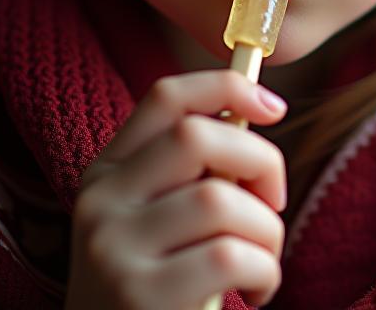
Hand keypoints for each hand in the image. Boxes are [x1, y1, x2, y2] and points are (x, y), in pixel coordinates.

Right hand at [63, 69, 288, 308]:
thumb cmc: (156, 290)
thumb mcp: (155, 222)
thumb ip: (189, 173)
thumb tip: (256, 113)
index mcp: (105, 172)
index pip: (165, 98)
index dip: (225, 86)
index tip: (274, 105)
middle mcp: (100, 203)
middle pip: (197, 137)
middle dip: (260, 160)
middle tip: (275, 202)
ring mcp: (114, 250)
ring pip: (220, 200)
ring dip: (267, 231)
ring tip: (264, 262)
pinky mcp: (140, 297)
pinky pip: (230, 257)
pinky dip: (265, 272)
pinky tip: (257, 294)